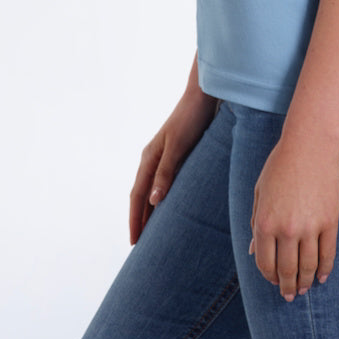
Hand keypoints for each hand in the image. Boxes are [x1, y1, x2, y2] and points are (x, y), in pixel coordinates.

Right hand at [128, 84, 216, 243]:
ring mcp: (163, 155)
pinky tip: (170, 205)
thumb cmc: (191, 118)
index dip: (135, 219)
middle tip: (141, 244)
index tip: (134, 242)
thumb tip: (152, 201)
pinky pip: (164, 182)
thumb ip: (165, 172)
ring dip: (150, 209)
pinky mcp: (177, 153)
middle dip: (139, 218)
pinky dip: (162, 197)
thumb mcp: (178, 146)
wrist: (204, 95)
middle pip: (141, 195)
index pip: (137, 196)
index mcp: (149, 158)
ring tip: (153, 231)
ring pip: (152, 189)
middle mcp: (152, 158)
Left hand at [249, 135, 338, 300]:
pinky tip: (322, 276)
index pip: (265, 263)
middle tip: (290, 295)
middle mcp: (286, 229)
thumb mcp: (260, 192)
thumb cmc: (281, 165)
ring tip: (305, 288)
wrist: (310, 145)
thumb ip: (256, 223)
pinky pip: (328, 254)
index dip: (269, 277)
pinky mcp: (330, 222)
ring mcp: (310, 227)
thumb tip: (254, 251)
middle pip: (287, 270)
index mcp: (265, 222)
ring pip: (308, 266)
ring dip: (306, 282)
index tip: (273, 282)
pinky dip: (325, 269)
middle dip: (288, 287)